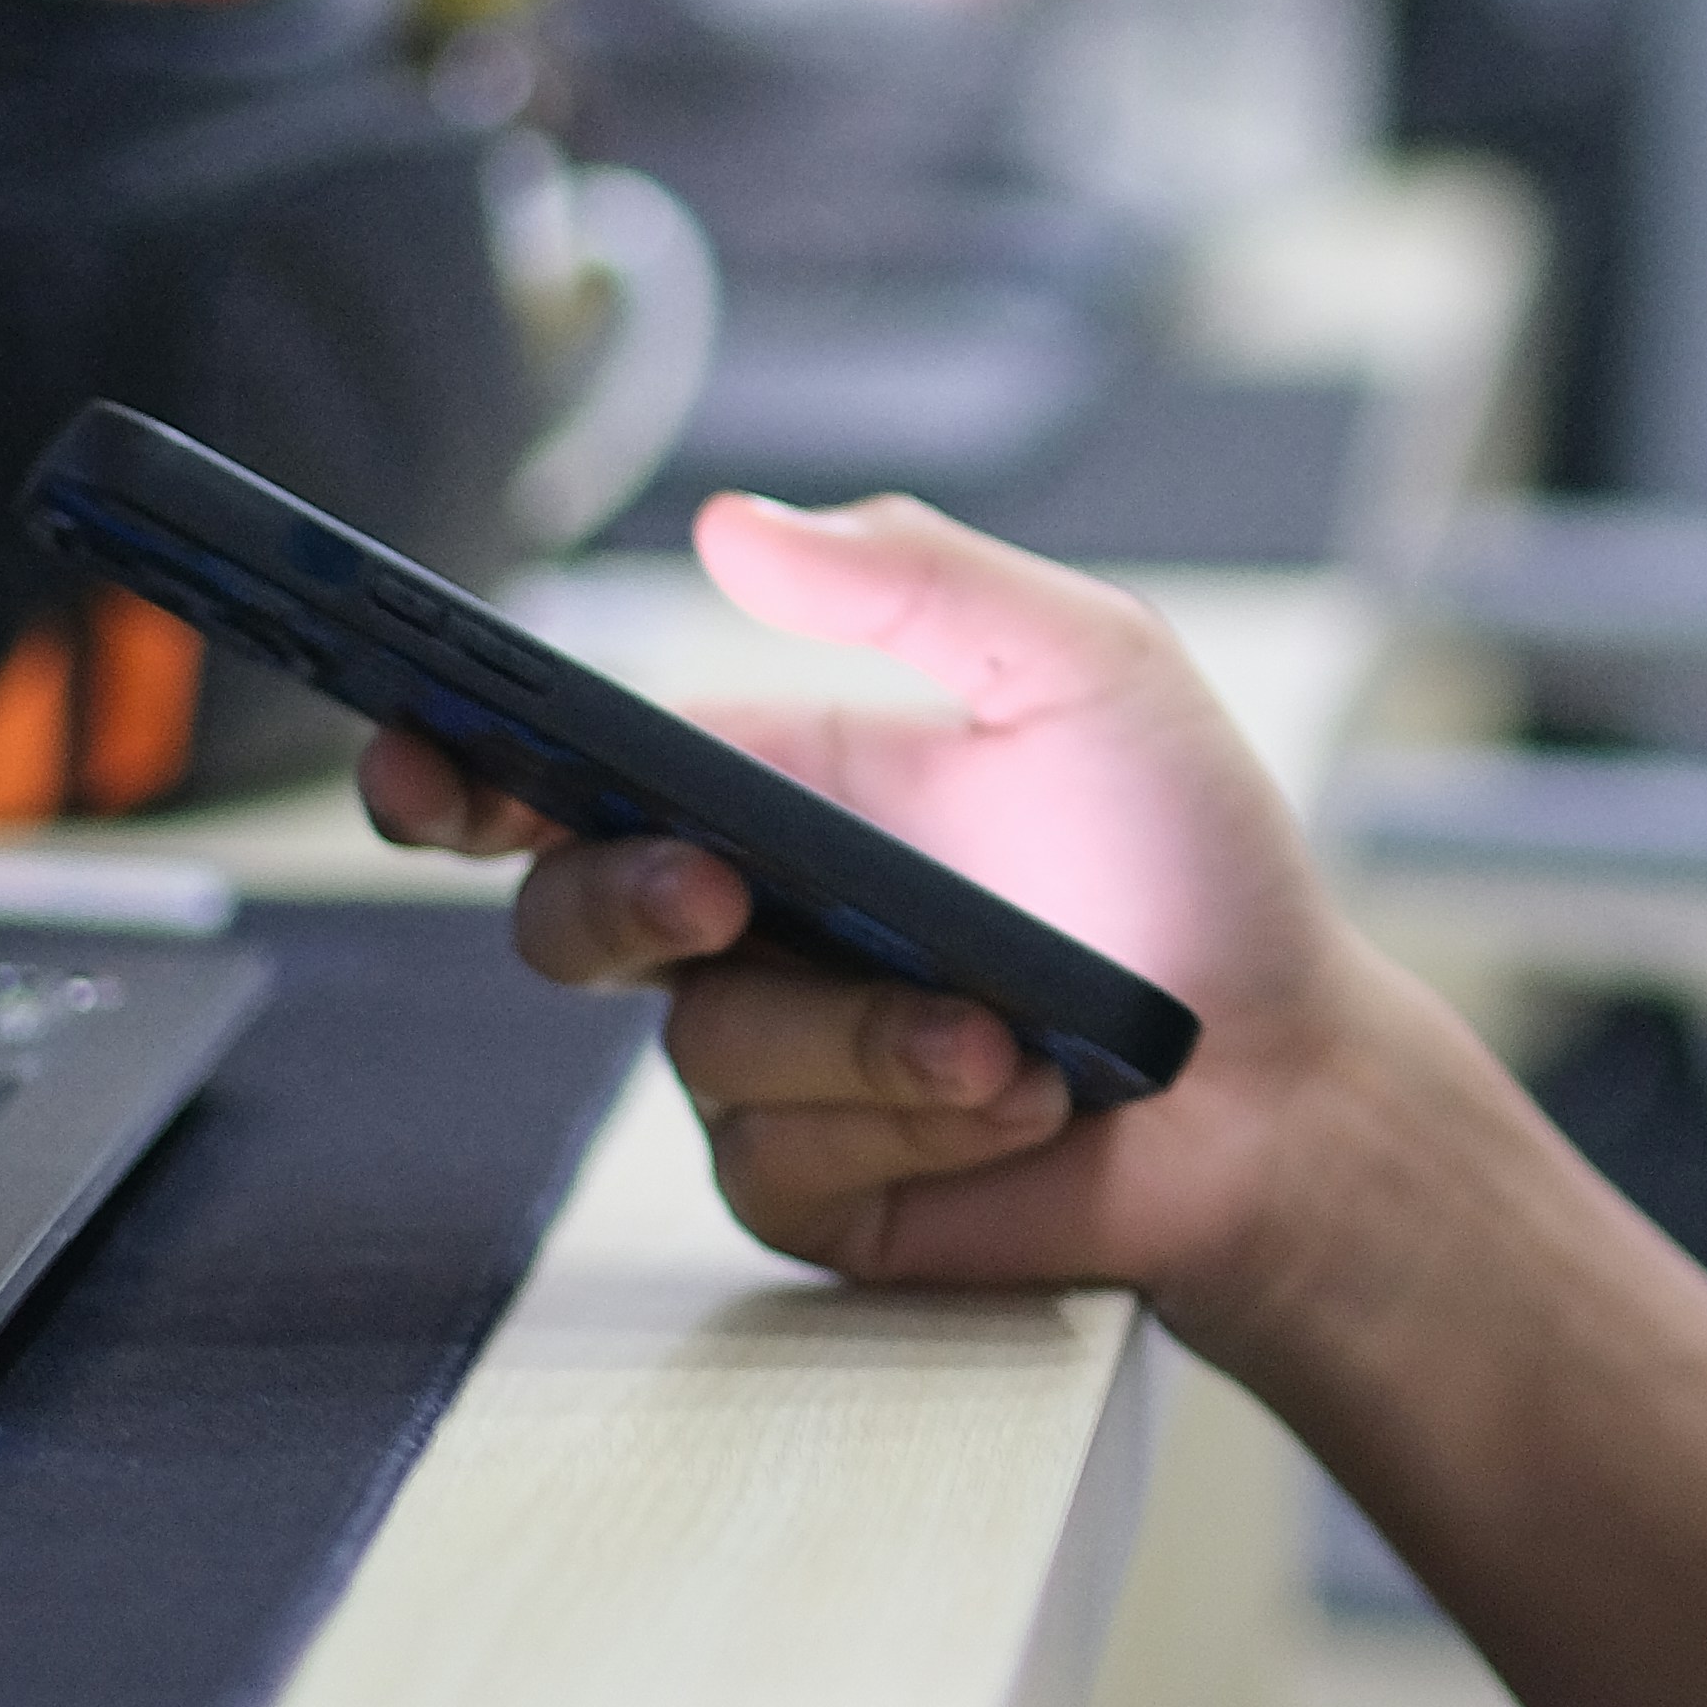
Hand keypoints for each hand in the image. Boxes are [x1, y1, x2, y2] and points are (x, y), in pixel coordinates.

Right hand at [358, 492, 1387, 1338]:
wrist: (1283, 1074)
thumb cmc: (1192, 862)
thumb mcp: (1088, 670)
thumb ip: (922, 579)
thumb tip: (738, 522)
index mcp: (778, 791)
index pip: (573, 771)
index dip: (461, 761)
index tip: (423, 747)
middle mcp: (747, 930)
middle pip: (565, 917)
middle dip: (614, 901)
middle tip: (715, 893)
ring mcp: (770, 1065)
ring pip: (704, 1047)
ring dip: (867, 1035)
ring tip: (1008, 1032)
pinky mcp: (812, 1184)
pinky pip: (781, 1157)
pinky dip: (907, 1118)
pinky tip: (1013, 1101)